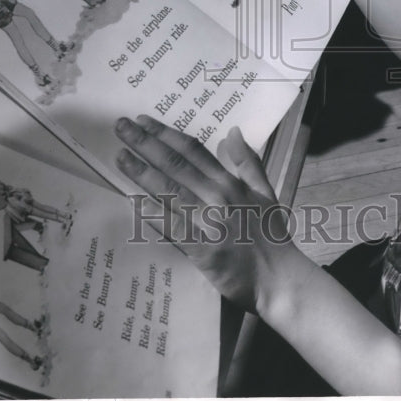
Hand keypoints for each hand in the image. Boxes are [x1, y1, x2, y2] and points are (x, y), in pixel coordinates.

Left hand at [115, 115, 297, 311]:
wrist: (280, 279)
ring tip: (121, 156)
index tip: (144, 121)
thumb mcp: (265, 192)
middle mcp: (218, 197)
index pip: (193, 151)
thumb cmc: (271, 236)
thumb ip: (248, 162)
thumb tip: (231, 132)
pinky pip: (173, 227)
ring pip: (171, 190)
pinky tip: (132, 201)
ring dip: (143, 172)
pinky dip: (152, 213)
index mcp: (231, 183)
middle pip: (176, 164)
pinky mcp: (202, 250)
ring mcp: (209, 223)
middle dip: (146, 143)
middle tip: (120, 127)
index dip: (166, 134)